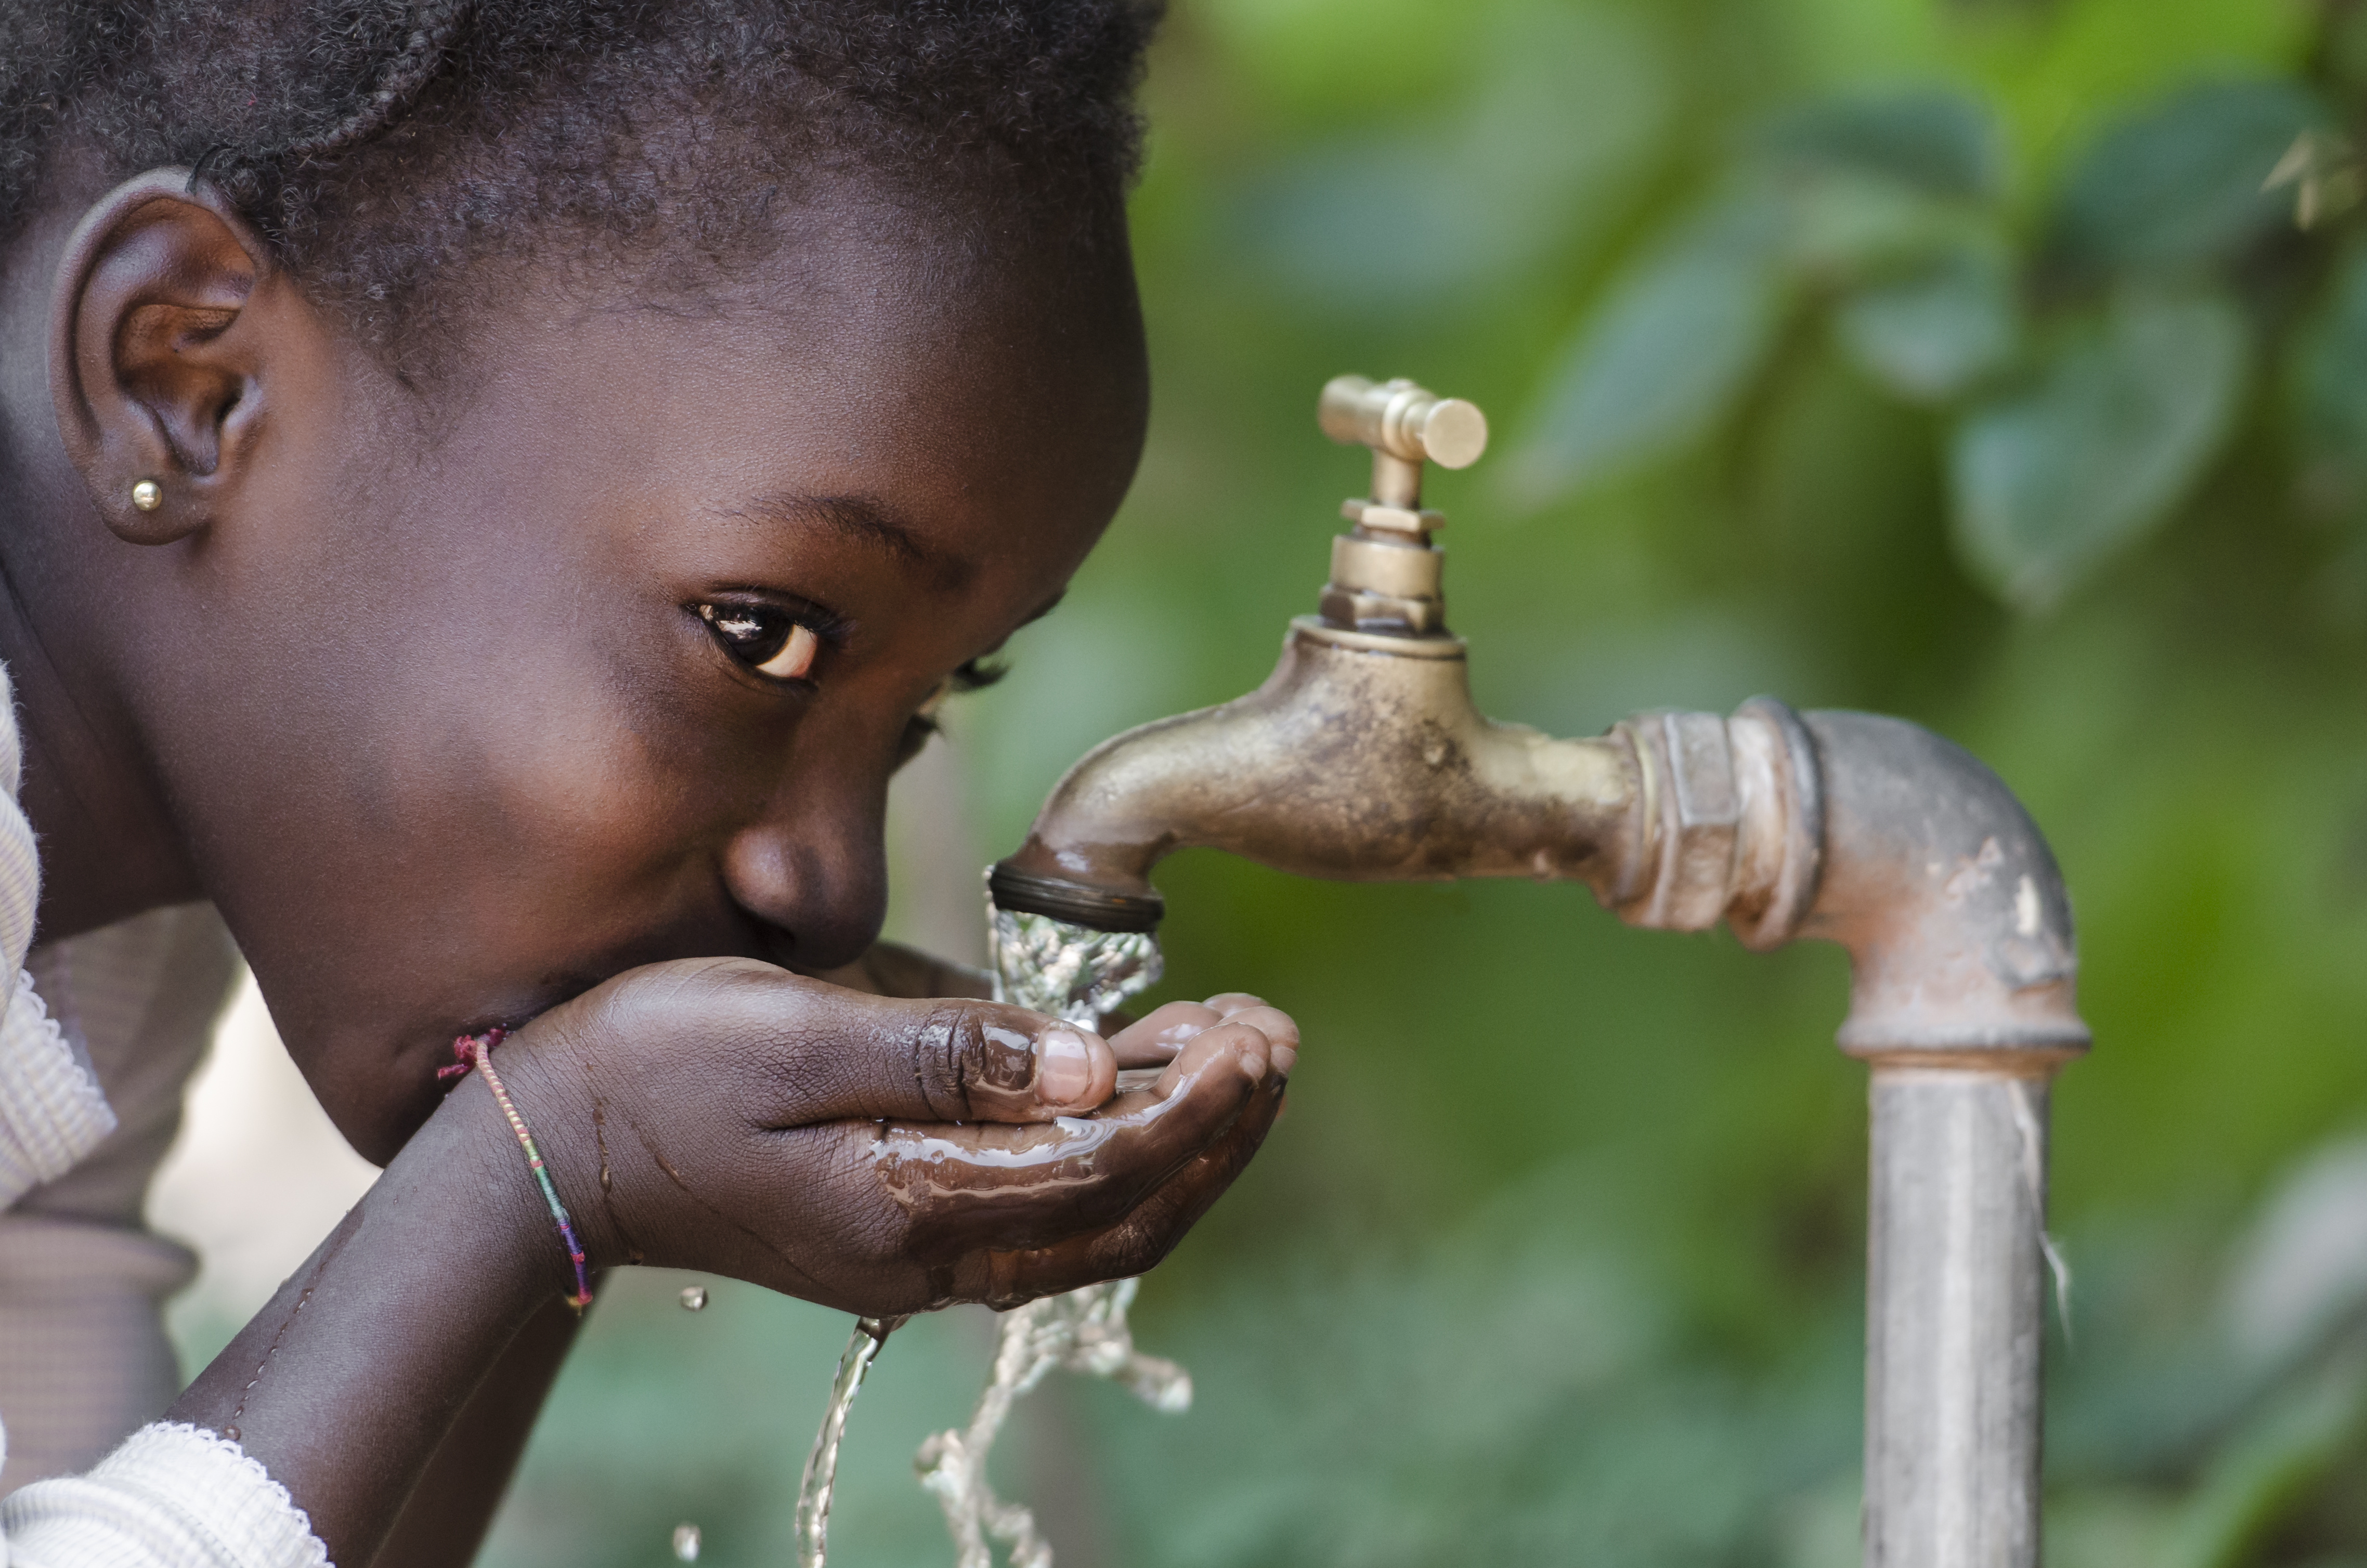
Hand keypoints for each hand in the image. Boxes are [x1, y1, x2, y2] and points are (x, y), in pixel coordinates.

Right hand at [482, 960, 1295, 1315]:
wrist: (553, 1146)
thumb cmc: (657, 1064)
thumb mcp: (796, 1030)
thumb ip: (948, 1051)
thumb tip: (1092, 1065)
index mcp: (908, 1202)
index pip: (1102, 1166)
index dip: (1194, 1102)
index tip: (1256, 1033)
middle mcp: (928, 1252)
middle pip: (1123, 1214)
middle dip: (1215, 1129)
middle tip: (1274, 1035)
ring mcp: (917, 1252)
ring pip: (1095, 1223)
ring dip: (1179, 1145)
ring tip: (1238, 1051)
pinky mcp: (903, 1226)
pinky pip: (1045, 1209)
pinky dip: (1115, 1154)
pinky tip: (1143, 1082)